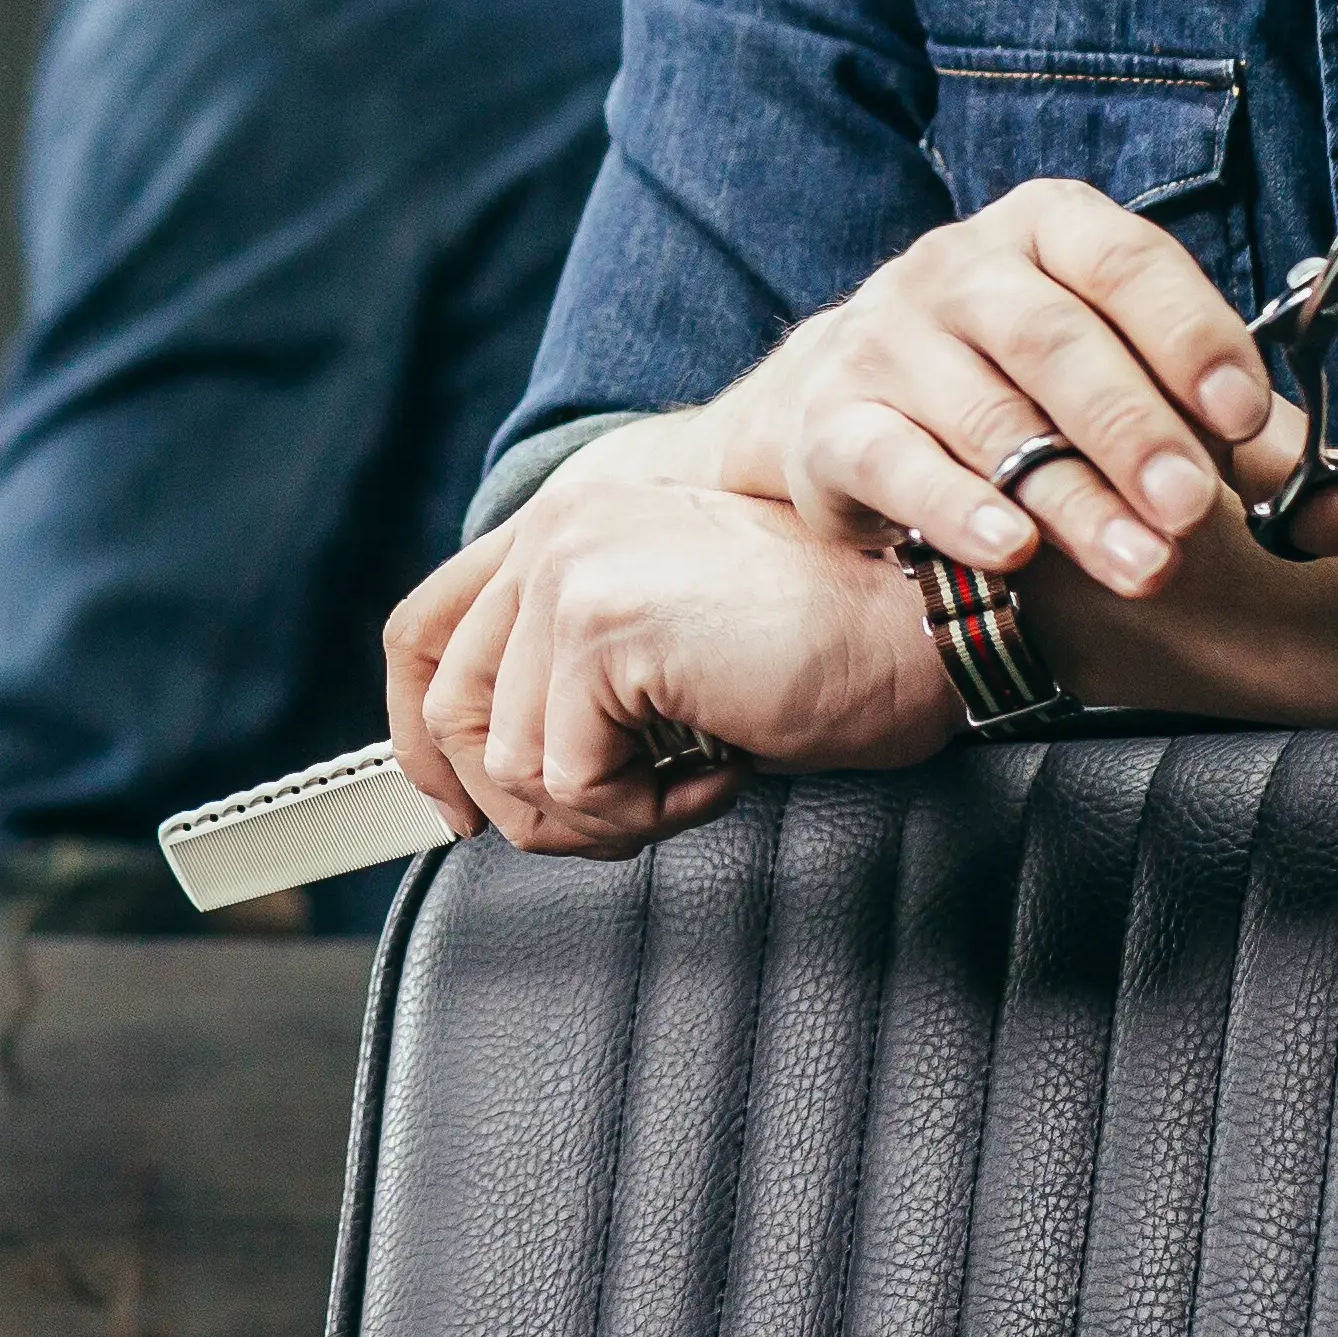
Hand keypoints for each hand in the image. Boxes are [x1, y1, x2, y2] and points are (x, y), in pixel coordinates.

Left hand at [378, 476, 954, 859]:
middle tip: (627, 813)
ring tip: (689, 781)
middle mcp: (555, 531)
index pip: (423, 632)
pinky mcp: (603, 629)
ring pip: (510, 765)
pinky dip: (645, 812)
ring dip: (604, 811)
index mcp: (563, 523)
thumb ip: (577, 669)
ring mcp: (572, 573)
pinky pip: (569, 782)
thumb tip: (496, 770)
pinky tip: (716, 771)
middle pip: (449, 712)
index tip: (449, 807)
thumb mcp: (671, 642)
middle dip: (528, 803)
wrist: (920, 628)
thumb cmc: (825, 645)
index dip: (417, 735)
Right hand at [768, 179, 1337, 591]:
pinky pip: (895, 461)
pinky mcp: (834, 420)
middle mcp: (959, 268)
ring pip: (989, 416)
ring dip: (1073, 497)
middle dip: (1135, 430)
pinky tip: (1013, 549)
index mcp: (1048, 231)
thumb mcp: (1134, 391)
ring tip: (1143, 565)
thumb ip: (1239, 450)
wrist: (858, 411)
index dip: (1190, 332)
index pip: (1125, 260)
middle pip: (1055, 340)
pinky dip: (958, 506)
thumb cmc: (1029, 395)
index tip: (1244, 412)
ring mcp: (887, 338)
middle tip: (1193, 512)